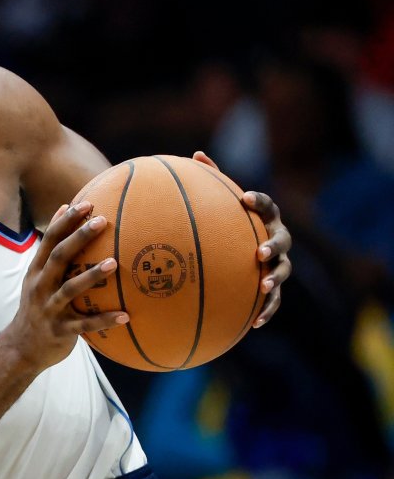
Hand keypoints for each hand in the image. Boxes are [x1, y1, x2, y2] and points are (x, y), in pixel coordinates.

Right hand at [5, 201, 127, 370]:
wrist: (21, 348)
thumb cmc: (38, 307)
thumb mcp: (37, 278)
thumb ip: (50, 250)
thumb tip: (64, 210)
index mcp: (37, 272)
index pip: (49, 241)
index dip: (66, 221)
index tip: (85, 204)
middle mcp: (41, 287)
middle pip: (59, 258)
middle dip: (79, 238)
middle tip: (101, 221)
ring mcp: (50, 309)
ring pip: (70, 289)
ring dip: (91, 275)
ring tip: (113, 262)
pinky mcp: (60, 331)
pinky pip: (84, 325)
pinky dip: (104, 320)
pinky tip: (126, 315)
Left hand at [193, 151, 291, 326]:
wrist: (238, 252)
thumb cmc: (226, 224)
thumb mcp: (218, 204)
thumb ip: (211, 180)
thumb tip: (196, 154)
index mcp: (264, 218)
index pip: (266, 207)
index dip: (258, 202)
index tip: (244, 198)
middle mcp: (276, 240)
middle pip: (281, 241)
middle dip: (272, 245)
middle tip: (259, 250)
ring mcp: (277, 265)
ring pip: (282, 271)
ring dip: (274, 278)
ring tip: (263, 285)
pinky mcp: (271, 290)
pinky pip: (273, 302)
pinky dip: (267, 311)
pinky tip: (255, 324)